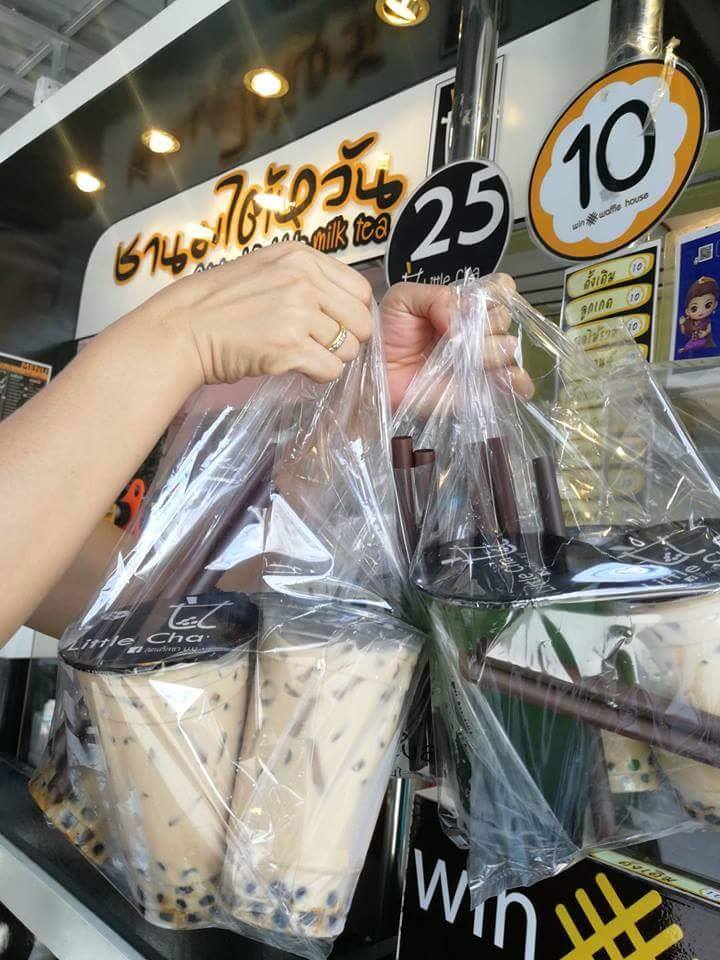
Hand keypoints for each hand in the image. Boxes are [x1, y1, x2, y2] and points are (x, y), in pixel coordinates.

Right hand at [136, 242, 373, 388]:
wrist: (181, 329)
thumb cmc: (219, 305)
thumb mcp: (265, 269)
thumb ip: (306, 279)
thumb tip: (346, 306)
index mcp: (301, 257)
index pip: (360, 290)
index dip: (352, 314)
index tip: (333, 325)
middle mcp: (304, 279)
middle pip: (362, 322)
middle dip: (346, 340)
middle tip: (318, 346)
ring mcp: (297, 312)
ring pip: (348, 350)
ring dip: (329, 359)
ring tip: (300, 355)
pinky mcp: (288, 347)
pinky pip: (330, 370)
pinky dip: (317, 376)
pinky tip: (294, 367)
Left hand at [380, 275, 533, 408]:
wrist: (378, 376)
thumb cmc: (388, 335)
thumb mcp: (403, 300)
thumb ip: (435, 297)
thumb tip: (461, 321)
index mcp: (463, 305)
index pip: (498, 289)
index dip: (495, 293)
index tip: (475, 307)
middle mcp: (478, 330)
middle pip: (504, 318)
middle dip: (486, 326)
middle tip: (460, 339)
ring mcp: (483, 359)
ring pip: (509, 348)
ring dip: (494, 353)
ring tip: (470, 361)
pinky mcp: (484, 387)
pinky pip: (516, 382)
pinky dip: (517, 380)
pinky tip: (503, 380)